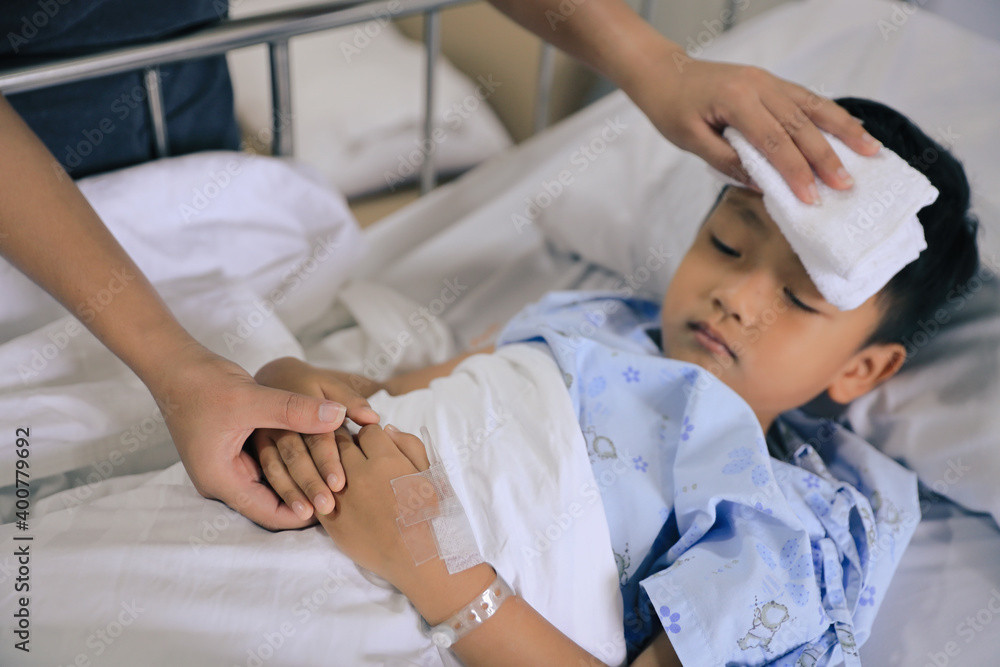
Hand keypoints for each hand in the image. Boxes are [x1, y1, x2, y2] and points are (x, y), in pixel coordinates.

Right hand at [145, 345, 360, 530]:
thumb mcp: (251, 399)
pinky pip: (268, 465)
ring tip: (335, 480)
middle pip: (272, 504)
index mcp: (220, 480)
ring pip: (272, 485)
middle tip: (342, 496)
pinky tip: (317, 456)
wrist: (176, 366)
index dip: (303, 514)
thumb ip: (295, 410)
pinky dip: (290, 463)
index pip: (269, 514)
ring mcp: (228, 466)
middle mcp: (223, 480)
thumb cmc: (203, 384)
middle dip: (305, 499)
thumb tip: (339, 415)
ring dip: (300, 481)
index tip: (335, 505)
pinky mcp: (235, 450)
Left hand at [316, 424, 431, 584]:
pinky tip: (331, 491)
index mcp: (387, 460)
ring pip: (325, 466)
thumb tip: (386, 428)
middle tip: (355, 454)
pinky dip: (321, 489)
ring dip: (332, 464)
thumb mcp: (431, 472)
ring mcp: (342, 498)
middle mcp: (361, 474)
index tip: (374, 445)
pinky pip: (316, 494)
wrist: (420, 559)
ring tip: (342, 471)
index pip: (368, 430)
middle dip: (348, 444)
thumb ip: (409, 445)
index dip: (372, 435)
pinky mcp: (331, 521)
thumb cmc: (432, 514)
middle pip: (342, 443)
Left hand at [625, 43, 881, 203]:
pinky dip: (831, 115)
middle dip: (825, 158)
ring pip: (813, 107)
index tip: (811, 198)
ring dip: (844, 131)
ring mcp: (768, 81)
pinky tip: (852, 129)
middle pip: (800, 125)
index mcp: (736, 100)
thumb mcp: (691, 141)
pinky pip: (807, 99)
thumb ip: (727, 161)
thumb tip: (764, 186)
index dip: (795, 172)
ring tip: (871, 151)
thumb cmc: (672, 109)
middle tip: (846, 186)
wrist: (665, 73)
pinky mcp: (772, 82)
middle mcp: (759, 85)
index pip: (773, 142)